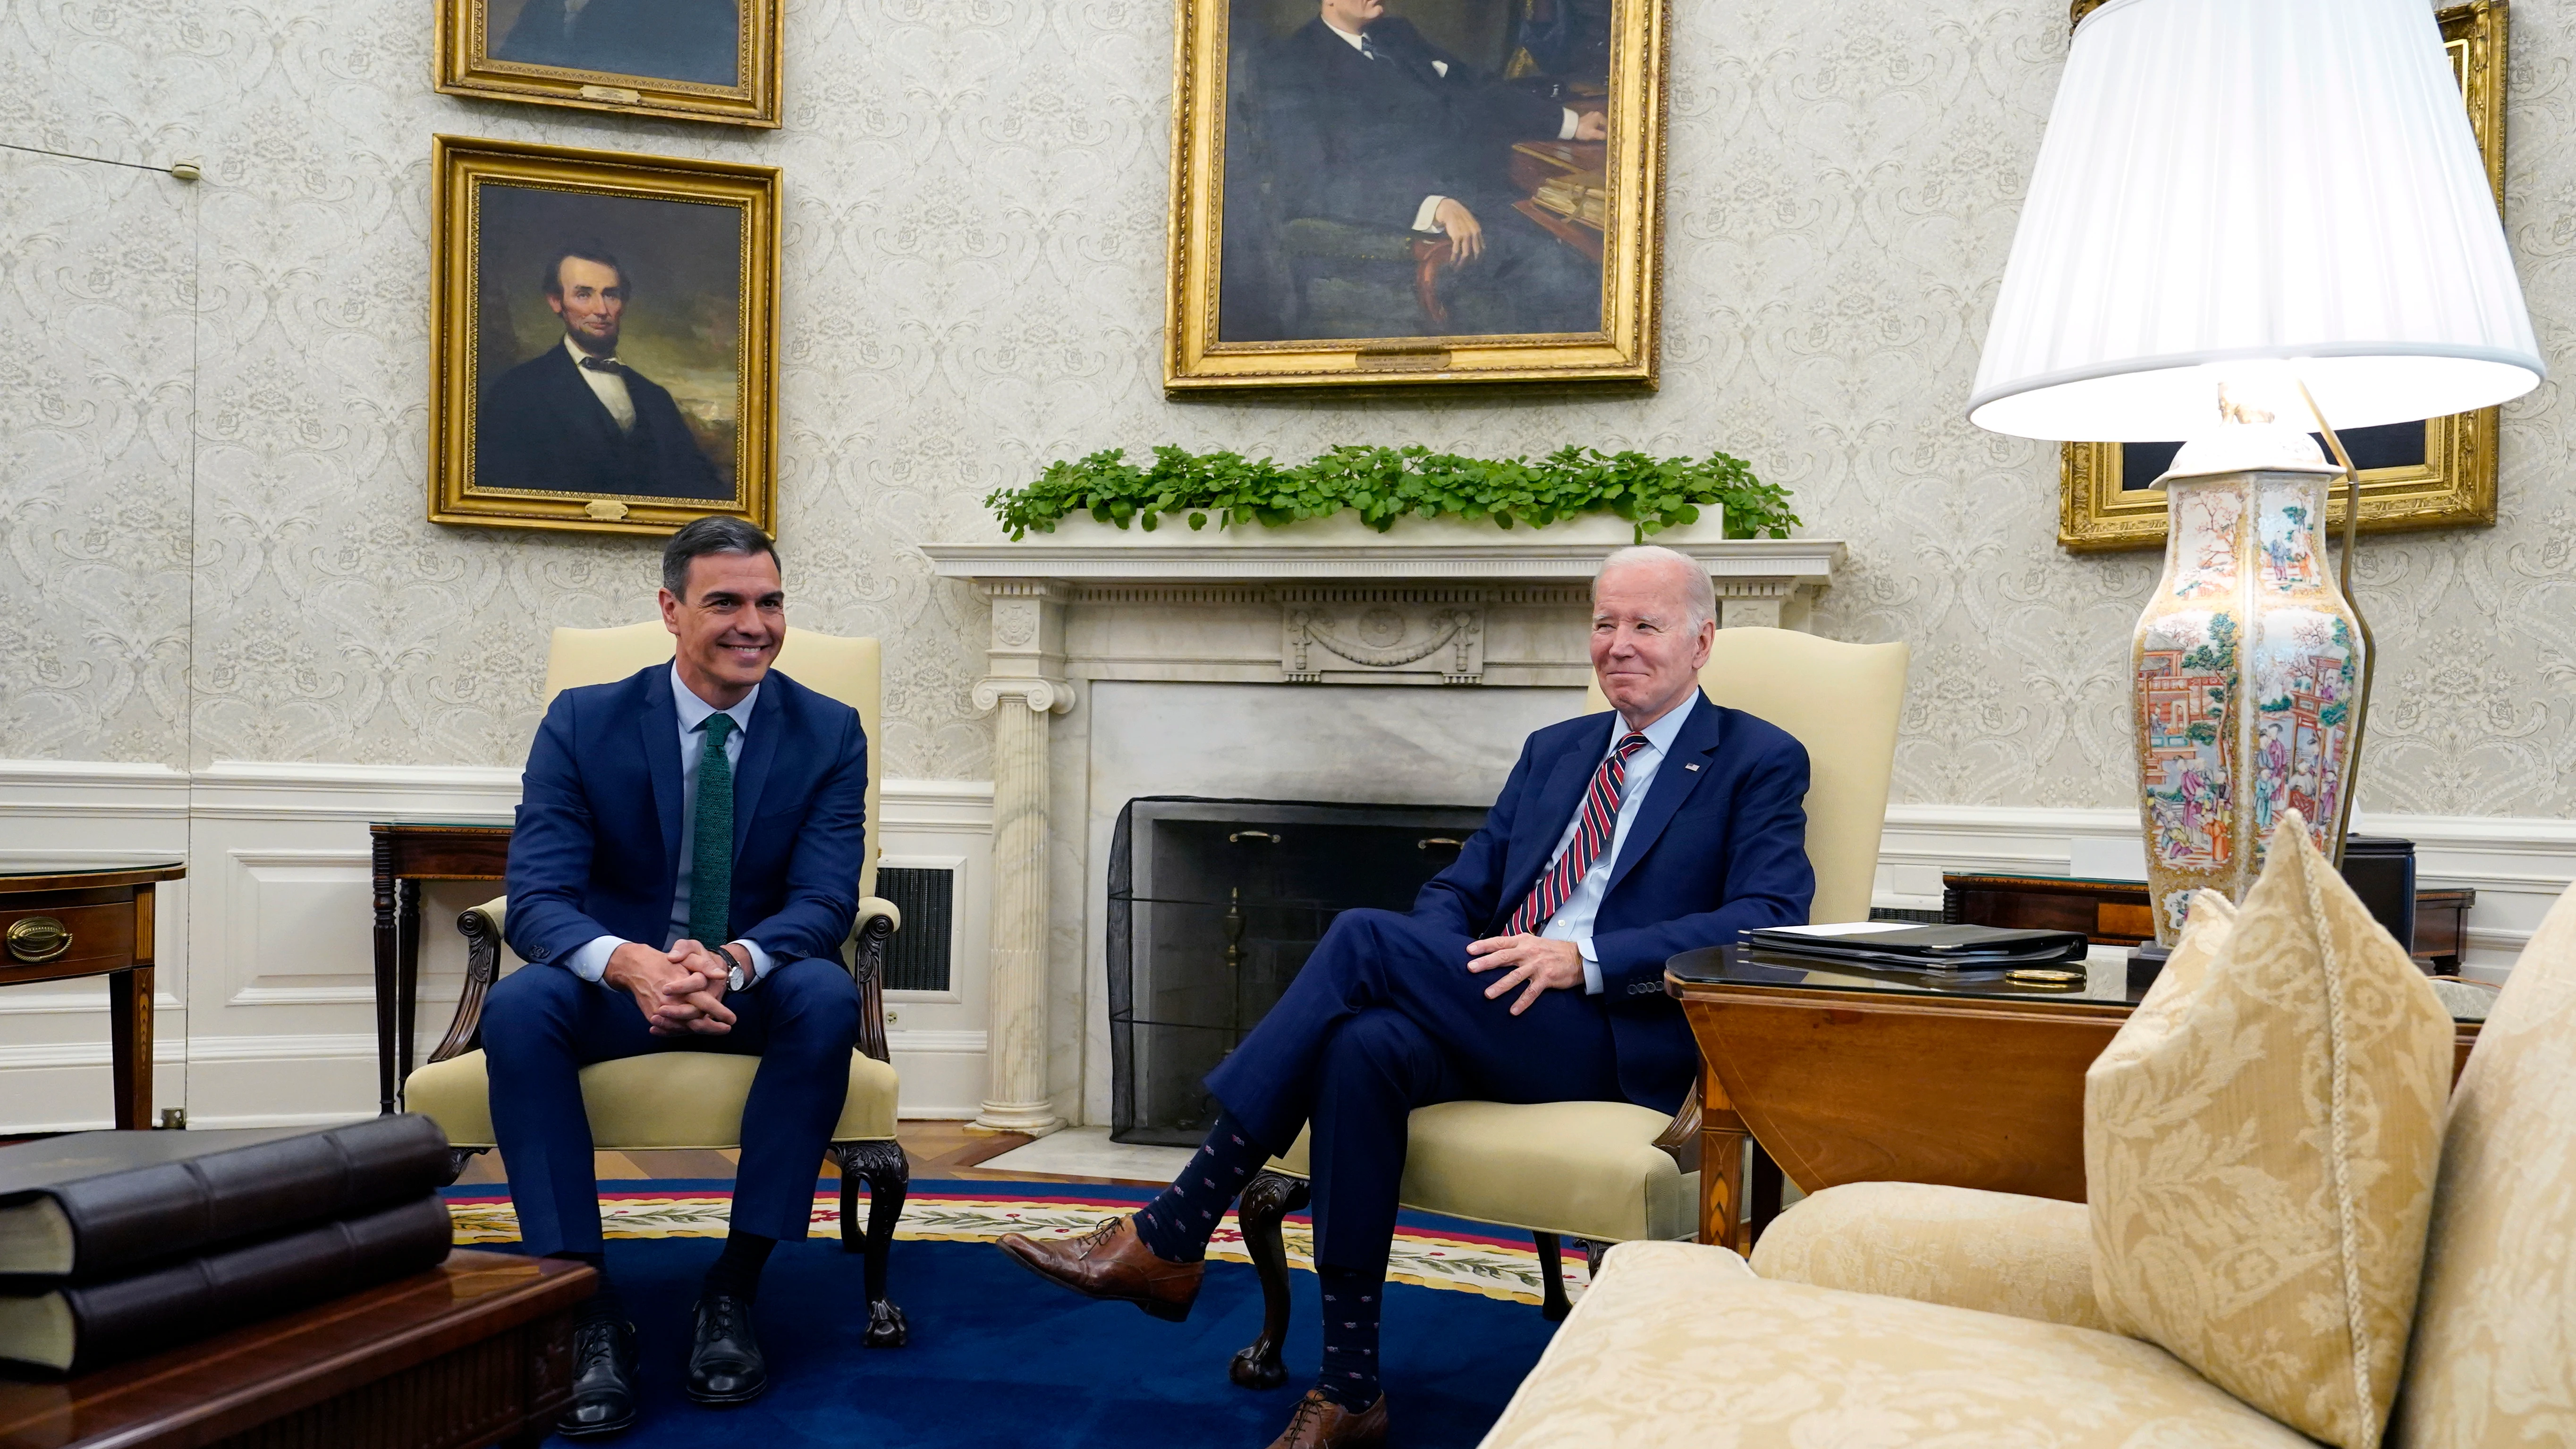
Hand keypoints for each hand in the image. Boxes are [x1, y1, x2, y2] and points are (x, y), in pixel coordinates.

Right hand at [604, 940, 734, 1036]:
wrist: (637, 968)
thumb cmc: (666, 961)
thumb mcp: (688, 954)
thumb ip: (705, 965)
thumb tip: (721, 974)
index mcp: (683, 986)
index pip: (705, 1003)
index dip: (719, 1012)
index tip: (732, 1019)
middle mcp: (672, 1002)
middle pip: (696, 1020)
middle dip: (713, 1027)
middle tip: (727, 1028)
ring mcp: (661, 1011)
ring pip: (684, 1027)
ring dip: (700, 1030)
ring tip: (716, 1030)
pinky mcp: (653, 1016)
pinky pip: (671, 1028)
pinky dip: (683, 1031)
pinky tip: (694, 1030)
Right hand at [1432, 197, 1483, 265]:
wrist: (1450, 210)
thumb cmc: (1459, 217)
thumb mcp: (1470, 224)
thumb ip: (1474, 233)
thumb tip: (1475, 245)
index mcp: (1478, 231)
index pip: (1482, 248)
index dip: (1479, 258)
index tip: (1474, 264)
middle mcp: (1474, 234)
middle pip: (1475, 253)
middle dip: (1471, 263)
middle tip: (1465, 269)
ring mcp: (1465, 235)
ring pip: (1466, 254)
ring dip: (1461, 264)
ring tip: (1456, 269)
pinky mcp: (1457, 236)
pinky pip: (1456, 251)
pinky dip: (1453, 259)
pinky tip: (1451, 263)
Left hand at [1465, 934, 1584, 1014]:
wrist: (1577, 957)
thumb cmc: (1551, 950)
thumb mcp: (1532, 942)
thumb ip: (1515, 946)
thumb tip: (1495, 951)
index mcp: (1523, 941)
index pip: (1500, 942)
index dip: (1484, 946)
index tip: (1469, 950)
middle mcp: (1528, 952)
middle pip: (1504, 957)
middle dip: (1486, 963)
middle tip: (1470, 968)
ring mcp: (1537, 966)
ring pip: (1515, 977)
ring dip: (1501, 986)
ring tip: (1488, 994)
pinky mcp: (1546, 979)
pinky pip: (1531, 992)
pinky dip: (1522, 1002)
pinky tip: (1513, 1011)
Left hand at [1574, 111, 1607, 141]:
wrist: (1571, 127)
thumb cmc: (1583, 130)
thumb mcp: (1593, 134)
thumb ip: (1602, 135)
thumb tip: (1607, 136)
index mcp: (1599, 116)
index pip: (1607, 124)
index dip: (1608, 131)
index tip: (1608, 137)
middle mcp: (1596, 114)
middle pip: (1603, 123)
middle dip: (1604, 130)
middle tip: (1605, 137)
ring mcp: (1591, 115)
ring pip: (1599, 123)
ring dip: (1600, 129)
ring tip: (1600, 135)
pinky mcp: (1587, 118)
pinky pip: (1595, 123)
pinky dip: (1596, 127)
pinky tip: (1595, 132)